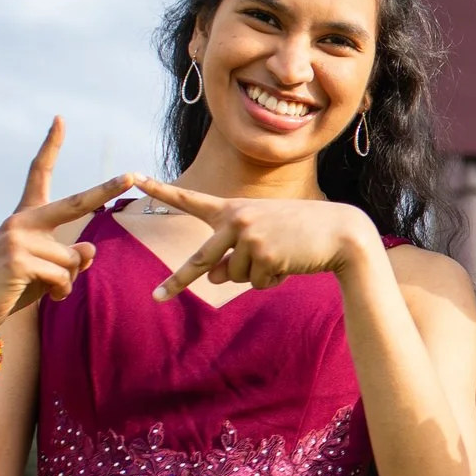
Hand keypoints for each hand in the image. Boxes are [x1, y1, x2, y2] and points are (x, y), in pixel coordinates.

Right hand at [0, 118, 136, 339]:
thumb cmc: (10, 288)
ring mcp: (18, 238)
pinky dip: (61, 290)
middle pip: (75, 203)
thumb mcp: (45, 270)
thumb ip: (69, 258)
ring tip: (49, 289)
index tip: (60, 119)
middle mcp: (21, 221)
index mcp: (26, 218)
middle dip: (107, 189)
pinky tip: (47, 296)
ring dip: (69, 280)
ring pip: (74, 257)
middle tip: (133, 175)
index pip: (37, 174)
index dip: (50, 146)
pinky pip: (64, 275)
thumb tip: (89, 248)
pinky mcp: (18, 260)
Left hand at [134, 180, 376, 300]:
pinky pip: (256, 282)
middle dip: (177, 282)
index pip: (191, 200)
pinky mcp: (263, 254)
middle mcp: (236, 219)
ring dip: (256, 275)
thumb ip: (232, 255)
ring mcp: (248, 236)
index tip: (134, 178)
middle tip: (156, 297)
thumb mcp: (263, 238)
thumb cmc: (301, 233)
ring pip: (234, 276)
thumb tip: (210, 279)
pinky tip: (291, 262)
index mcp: (233, 209)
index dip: (161, 191)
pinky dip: (272, 280)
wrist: (341, 232)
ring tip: (282, 256)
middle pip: (200, 260)